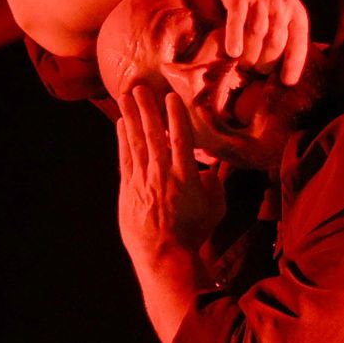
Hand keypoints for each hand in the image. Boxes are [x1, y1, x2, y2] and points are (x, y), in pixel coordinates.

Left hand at [116, 89, 226, 265]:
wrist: (165, 255)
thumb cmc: (194, 233)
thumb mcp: (216, 206)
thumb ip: (218, 180)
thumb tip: (223, 162)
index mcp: (187, 176)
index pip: (181, 138)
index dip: (175, 115)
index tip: (171, 97)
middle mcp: (163, 174)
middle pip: (153, 134)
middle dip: (147, 108)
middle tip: (141, 87)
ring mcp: (143, 181)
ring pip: (136, 143)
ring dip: (130, 118)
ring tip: (126, 97)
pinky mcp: (129, 190)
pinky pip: (125, 159)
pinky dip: (122, 140)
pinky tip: (120, 125)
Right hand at [208, 0, 309, 84]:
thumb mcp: (283, 9)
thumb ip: (285, 33)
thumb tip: (281, 69)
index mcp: (294, 12)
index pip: (299, 41)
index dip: (294, 63)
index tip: (288, 82)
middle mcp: (279, 7)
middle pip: (276, 43)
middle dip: (265, 62)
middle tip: (254, 71)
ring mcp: (259, 1)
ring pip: (258, 34)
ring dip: (250, 54)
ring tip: (243, 65)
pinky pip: (238, 20)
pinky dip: (235, 37)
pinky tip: (233, 52)